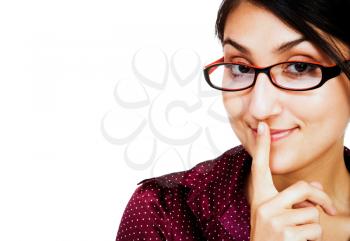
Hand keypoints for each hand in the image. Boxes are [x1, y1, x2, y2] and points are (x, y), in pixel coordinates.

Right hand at [249, 122, 336, 240]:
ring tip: (300, 233)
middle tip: (331, 208)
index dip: (261, 147)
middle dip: (322, 199)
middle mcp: (263, 205)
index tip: (262, 126)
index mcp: (259, 197)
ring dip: (314, 224)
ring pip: (312, 212)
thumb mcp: (276, 214)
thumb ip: (293, 198)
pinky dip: (313, 237)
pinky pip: (314, 228)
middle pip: (302, 188)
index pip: (259, 167)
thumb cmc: (271, 235)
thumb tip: (317, 187)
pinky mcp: (286, 234)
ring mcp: (273, 220)